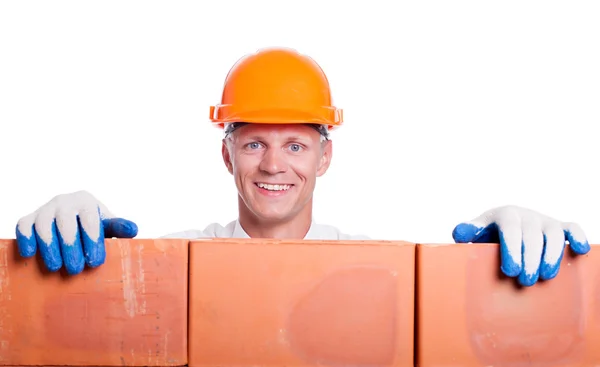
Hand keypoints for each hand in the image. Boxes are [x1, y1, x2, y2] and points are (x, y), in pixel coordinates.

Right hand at [15, 190, 137, 274]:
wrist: (73, 221)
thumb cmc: (93, 228)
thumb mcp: (108, 226)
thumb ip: (119, 228)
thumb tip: (133, 229)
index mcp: (86, 201)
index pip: (89, 219)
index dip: (92, 241)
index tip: (96, 262)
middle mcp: (64, 201)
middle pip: (65, 222)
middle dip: (70, 247)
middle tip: (76, 269)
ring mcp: (45, 209)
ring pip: (43, 225)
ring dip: (48, 247)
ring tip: (56, 267)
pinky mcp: (29, 219)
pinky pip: (23, 226)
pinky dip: (25, 239)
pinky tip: (30, 254)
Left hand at [452, 205, 589, 285]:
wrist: (503, 226)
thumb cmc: (487, 234)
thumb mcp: (475, 232)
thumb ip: (467, 231)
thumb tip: (459, 233)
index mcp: (505, 214)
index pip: (510, 229)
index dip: (512, 249)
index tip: (510, 271)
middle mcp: (526, 215)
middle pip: (533, 235)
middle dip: (530, 259)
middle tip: (525, 281)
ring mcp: (544, 220)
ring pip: (554, 234)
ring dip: (552, 255)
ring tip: (546, 277)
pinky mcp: (559, 227)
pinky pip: (572, 228)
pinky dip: (578, 237)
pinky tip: (580, 251)